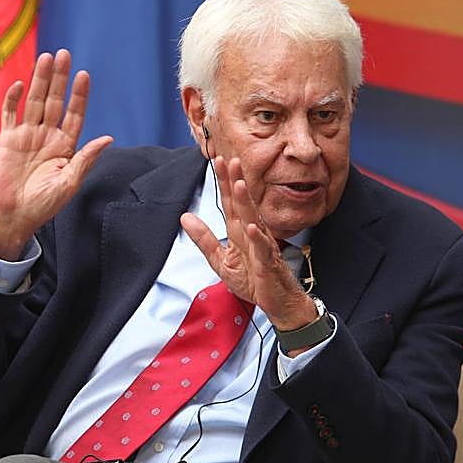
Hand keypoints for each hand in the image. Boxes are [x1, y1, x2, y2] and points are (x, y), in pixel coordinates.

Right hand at [0, 50, 112, 259]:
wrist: (12, 215)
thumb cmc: (43, 205)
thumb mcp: (69, 184)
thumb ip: (85, 159)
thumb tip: (108, 139)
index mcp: (65, 146)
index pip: (74, 114)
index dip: (79, 95)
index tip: (83, 75)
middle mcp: (47, 136)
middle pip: (54, 100)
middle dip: (59, 78)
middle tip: (64, 54)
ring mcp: (27, 135)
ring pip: (34, 101)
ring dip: (39, 80)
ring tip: (45, 58)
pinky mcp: (8, 138)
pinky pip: (10, 114)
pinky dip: (13, 99)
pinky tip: (20, 84)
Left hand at [180, 157, 316, 332]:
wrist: (277, 303)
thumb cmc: (253, 280)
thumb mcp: (220, 259)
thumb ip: (203, 238)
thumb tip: (184, 217)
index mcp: (239, 231)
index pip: (230, 202)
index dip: (224, 182)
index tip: (217, 160)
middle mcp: (252, 234)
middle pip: (242, 204)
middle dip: (235, 182)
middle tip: (230, 160)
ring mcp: (262, 247)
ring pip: (253, 220)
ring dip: (246, 203)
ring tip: (239, 184)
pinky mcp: (269, 264)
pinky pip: (263, 249)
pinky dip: (258, 238)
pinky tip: (251, 227)